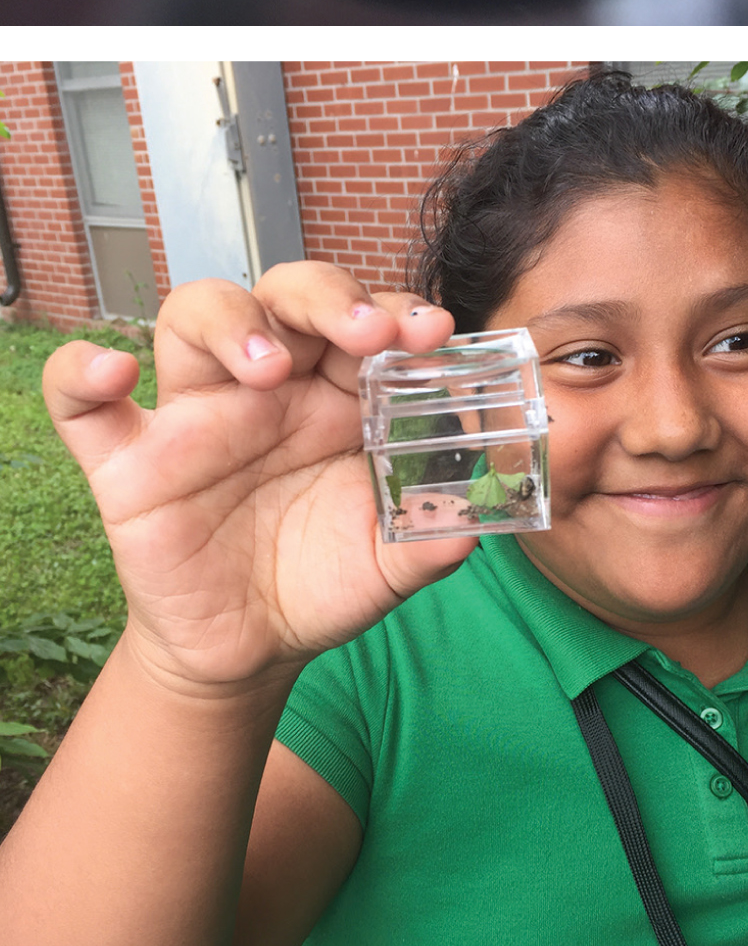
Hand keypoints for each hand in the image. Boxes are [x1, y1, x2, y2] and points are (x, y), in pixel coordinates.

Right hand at [43, 264, 475, 689]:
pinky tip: (113, 374)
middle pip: (285, 294)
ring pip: (194, 314)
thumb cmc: (318, 578)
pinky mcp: (127, 461)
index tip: (433, 332)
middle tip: (366, 333)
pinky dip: (82, 373)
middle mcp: (265, 385)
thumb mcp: (386, 564)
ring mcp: (193, 415)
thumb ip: (428, 540)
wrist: (247, 651)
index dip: (395, 311)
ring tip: (267, 371)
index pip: (362, 318)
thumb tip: (468, 524)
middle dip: (329, 296)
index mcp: (334, 392)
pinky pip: (80, 400)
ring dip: (233, 324)